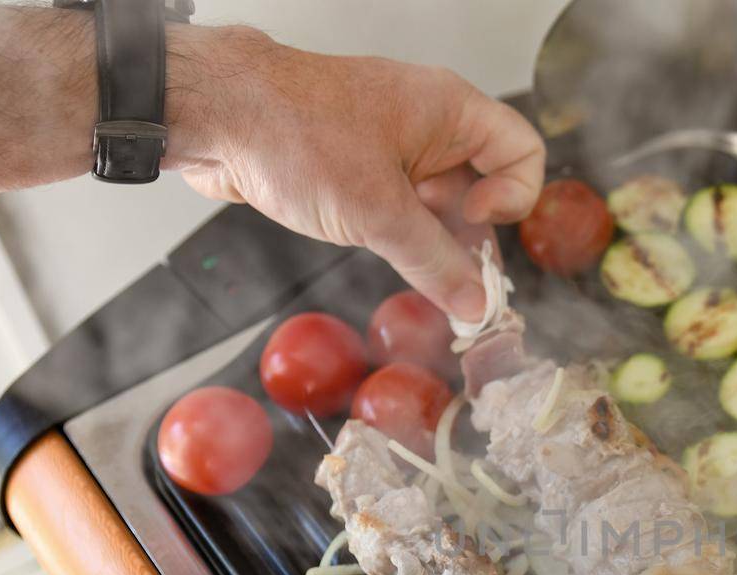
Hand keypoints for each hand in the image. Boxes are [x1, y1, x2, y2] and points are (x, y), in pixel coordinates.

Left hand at [168, 27, 543, 318]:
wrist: (214, 115)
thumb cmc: (292, 131)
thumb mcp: (377, 211)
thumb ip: (434, 262)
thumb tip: (475, 302)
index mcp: (449, 110)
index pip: (522, 151)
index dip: (513, 196)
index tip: (474, 226)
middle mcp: (428, 125)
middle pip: (484, 187)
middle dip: (474, 239)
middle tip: (460, 287)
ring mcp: (394, 147)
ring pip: (441, 205)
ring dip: (437, 247)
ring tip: (426, 286)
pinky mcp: (361, 170)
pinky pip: (403, 210)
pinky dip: (405, 242)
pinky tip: (392, 266)